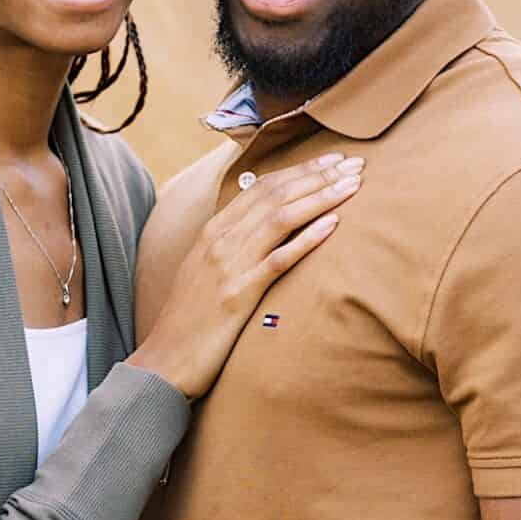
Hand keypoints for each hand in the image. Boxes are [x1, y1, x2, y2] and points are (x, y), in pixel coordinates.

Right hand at [129, 154, 359, 398]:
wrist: (164, 360)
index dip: (301, 170)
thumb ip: (234, 246)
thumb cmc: (192, 320)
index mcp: (214, 231)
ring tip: (353, 184)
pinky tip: (334, 223)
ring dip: (320, 197)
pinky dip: (307, 239)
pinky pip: (278, 259)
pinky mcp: (238, 294)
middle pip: (276, 194)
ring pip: (280, 218)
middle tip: (356, 164)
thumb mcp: (209, 272)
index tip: (334, 160)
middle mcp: (220, 239)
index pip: (263, 187)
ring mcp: (228, 264)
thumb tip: (265, 229)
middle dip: (319, 175)